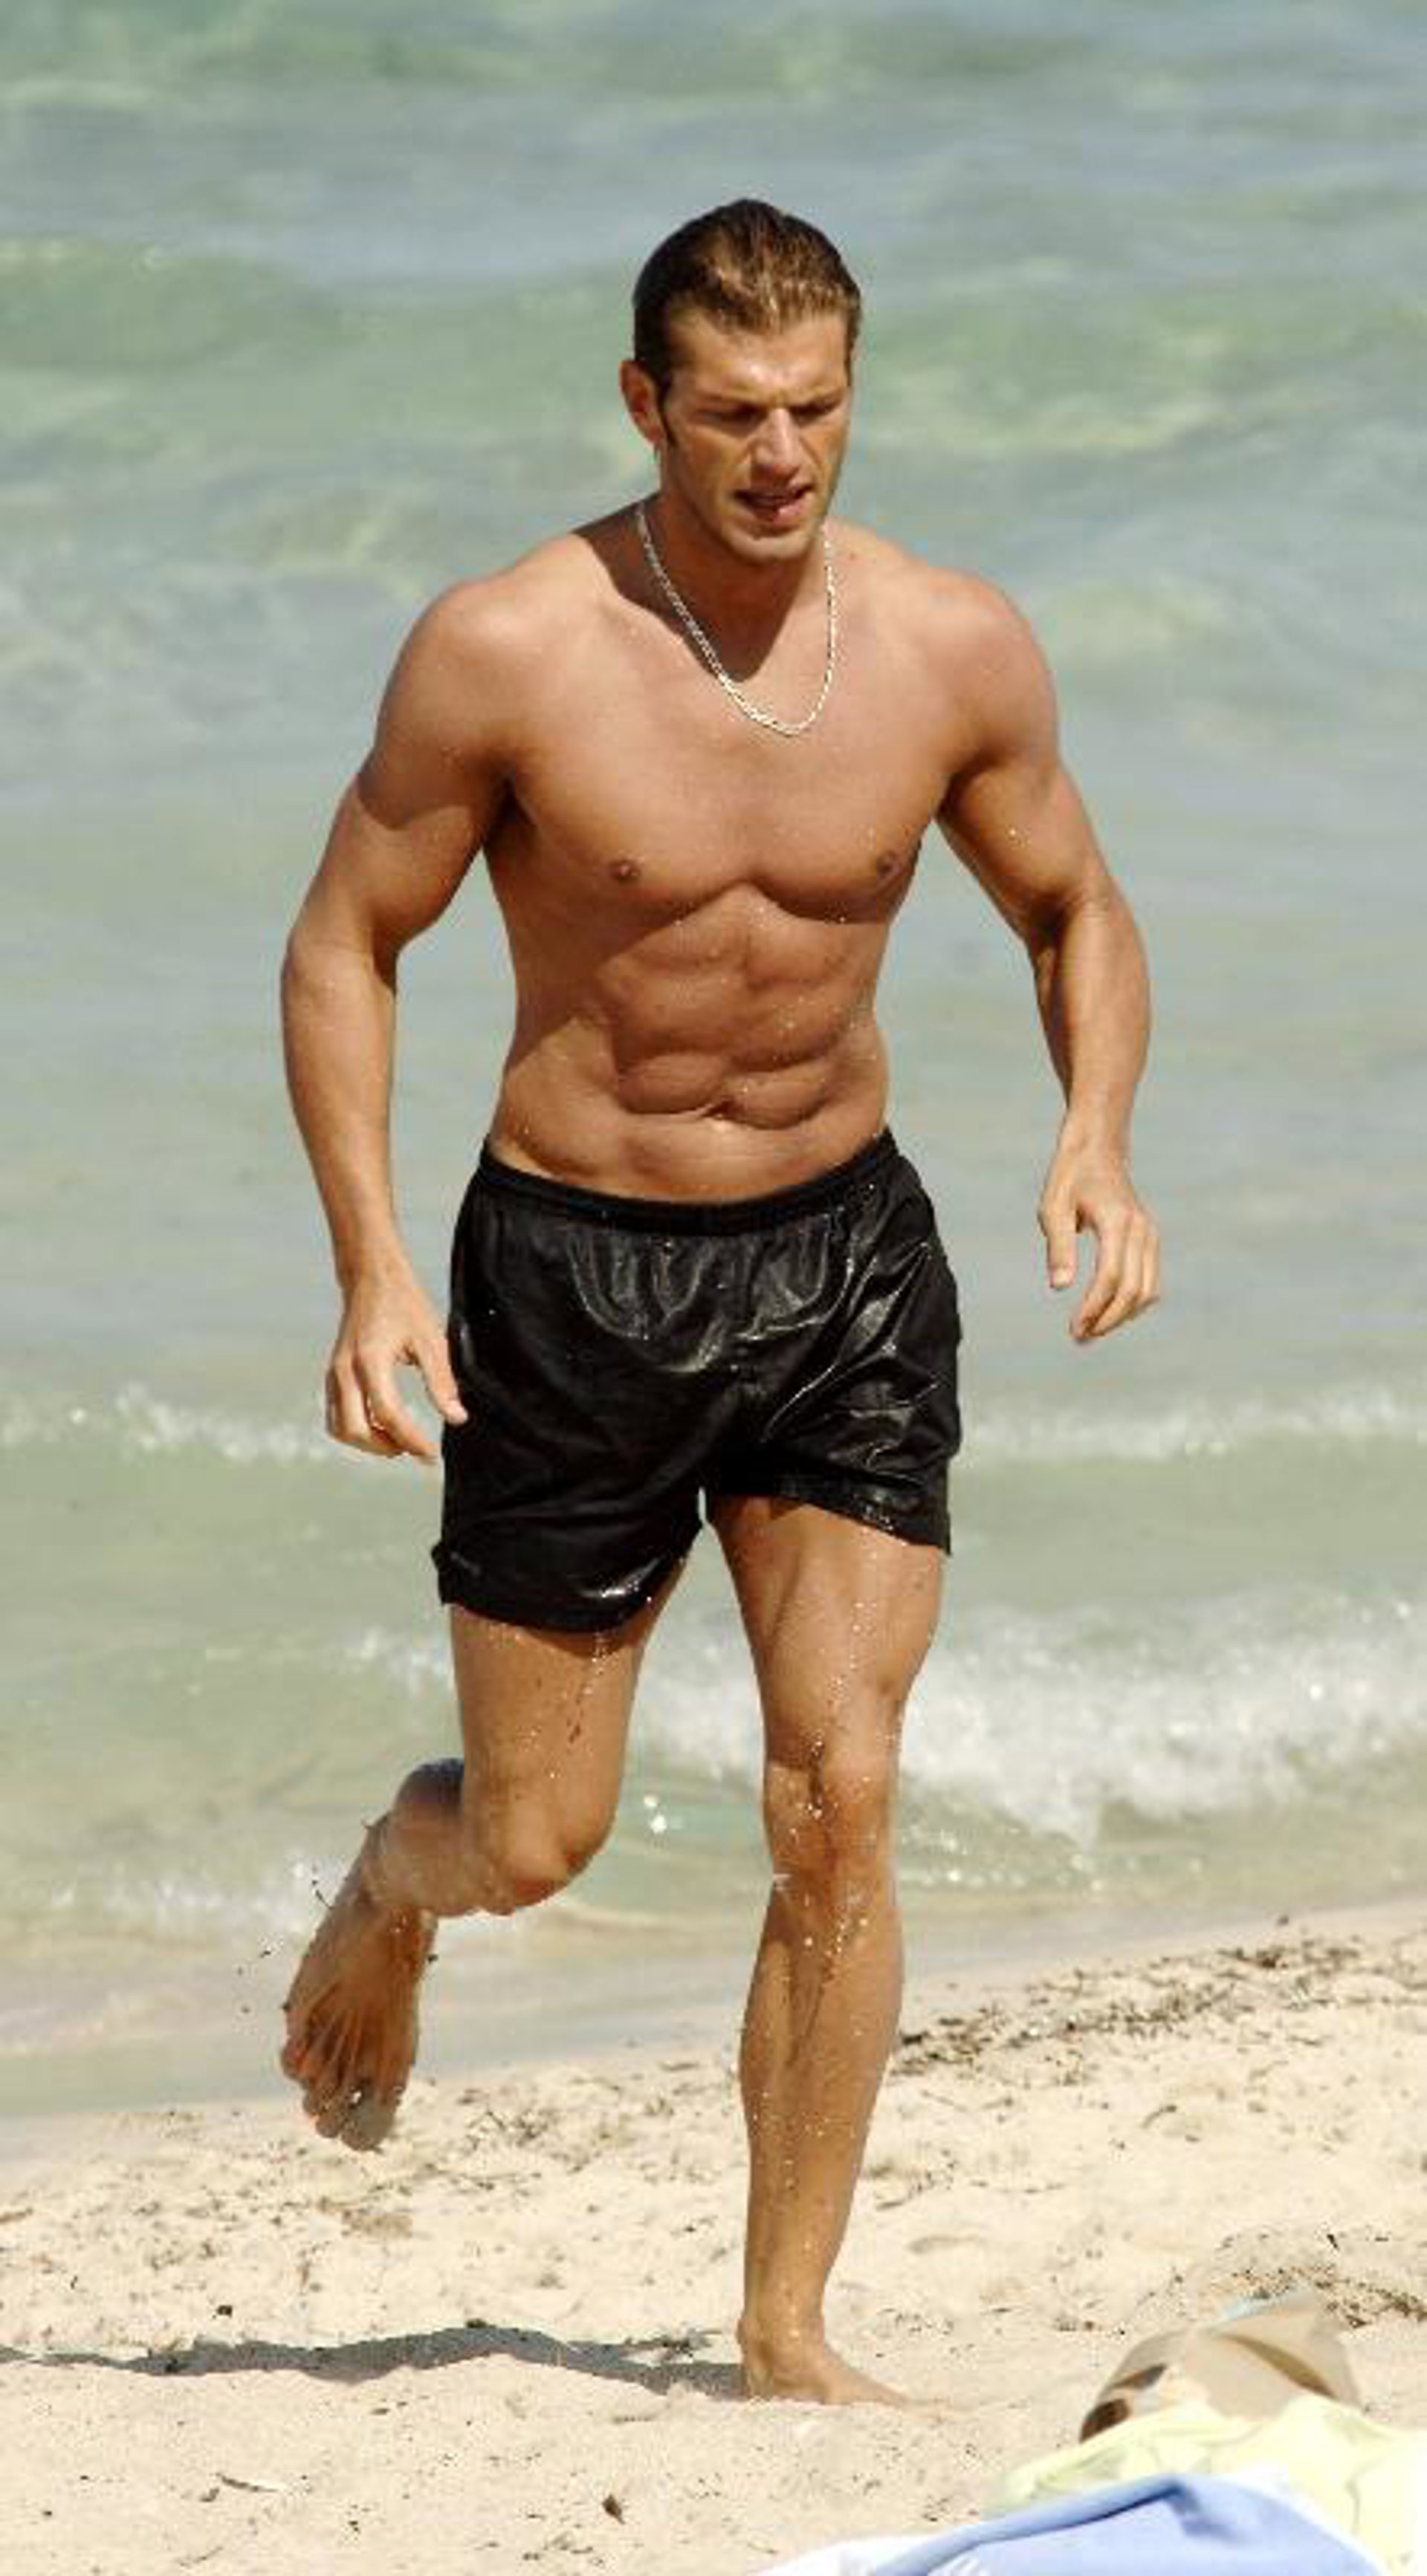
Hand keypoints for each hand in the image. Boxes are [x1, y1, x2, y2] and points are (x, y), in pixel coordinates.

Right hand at [324, 1264, 467, 1461]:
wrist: (371, 1277)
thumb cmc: (404, 1303)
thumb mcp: (431, 1339)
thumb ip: (442, 1381)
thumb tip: (456, 1418)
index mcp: (370, 1360)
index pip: (388, 1414)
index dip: (411, 1440)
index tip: (431, 1455)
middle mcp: (344, 1371)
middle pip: (355, 1430)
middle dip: (385, 1448)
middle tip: (415, 1451)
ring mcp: (333, 1373)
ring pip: (339, 1427)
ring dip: (368, 1443)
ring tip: (399, 1443)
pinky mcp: (332, 1374)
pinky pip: (336, 1415)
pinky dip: (356, 1429)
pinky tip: (382, 1427)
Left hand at [1039, 1141, 1160, 1341]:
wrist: (1098, 1148)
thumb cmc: (1069, 1176)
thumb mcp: (1053, 1208)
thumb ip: (1059, 1248)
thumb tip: (1059, 1287)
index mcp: (1117, 1222)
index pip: (1111, 1277)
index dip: (1094, 1308)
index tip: (1074, 1328)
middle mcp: (1141, 1230)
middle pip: (1134, 1291)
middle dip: (1107, 1320)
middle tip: (1079, 1338)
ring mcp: (1150, 1235)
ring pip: (1147, 1291)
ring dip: (1121, 1316)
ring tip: (1091, 1330)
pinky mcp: (1150, 1239)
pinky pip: (1149, 1281)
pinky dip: (1132, 1303)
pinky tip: (1107, 1312)